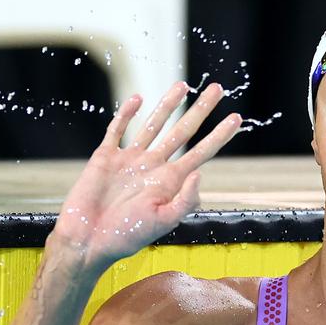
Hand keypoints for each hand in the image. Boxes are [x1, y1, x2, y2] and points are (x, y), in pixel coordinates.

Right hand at [49, 81, 240, 267]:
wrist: (89, 239)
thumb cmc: (127, 236)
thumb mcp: (164, 221)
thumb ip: (185, 199)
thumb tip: (201, 172)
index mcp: (171, 182)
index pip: (201, 152)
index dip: (219, 135)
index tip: (236, 118)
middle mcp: (154, 167)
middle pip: (183, 131)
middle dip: (201, 110)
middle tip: (218, 89)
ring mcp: (131, 159)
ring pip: (154, 125)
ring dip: (168, 104)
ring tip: (184, 84)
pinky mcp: (106, 157)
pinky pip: (118, 129)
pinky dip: (127, 114)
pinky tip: (139, 99)